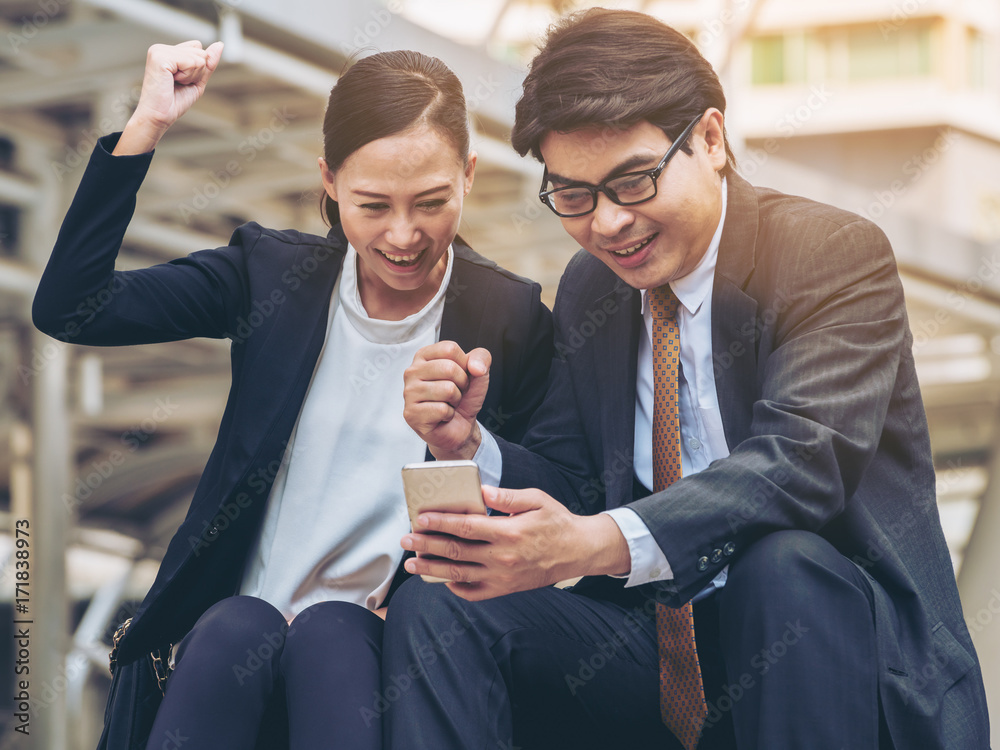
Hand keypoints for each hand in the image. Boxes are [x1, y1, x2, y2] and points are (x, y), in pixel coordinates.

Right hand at [115, 40, 223, 154]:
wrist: (159, 117)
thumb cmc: (174, 102)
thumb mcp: (198, 80)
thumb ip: (208, 63)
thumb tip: (219, 44)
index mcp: (168, 51)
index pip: (199, 48)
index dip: (198, 69)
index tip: (182, 81)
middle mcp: (162, 48)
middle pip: (200, 52)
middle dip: (196, 73)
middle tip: (178, 84)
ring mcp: (159, 50)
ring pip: (198, 58)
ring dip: (191, 76)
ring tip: (174, 84)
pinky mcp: (160, 57)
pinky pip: (191, 62)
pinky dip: (187, 77)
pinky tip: (172, 82)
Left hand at [400, 486, 630, 599]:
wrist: (578, 551)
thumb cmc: (557, 522)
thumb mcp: (537, 499)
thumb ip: (507, 496)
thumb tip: (482, 490)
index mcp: (509, 532)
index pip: (466, 527)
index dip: (440, 523)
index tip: (420, 519)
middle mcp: (503, 558)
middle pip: (456, 551)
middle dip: (427, 545)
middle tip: (406, 540)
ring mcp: (503, 577)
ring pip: (459, 574)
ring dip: (433, 569)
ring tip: (413, 564)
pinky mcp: (505, 589)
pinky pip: (475, 593)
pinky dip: (456, 587)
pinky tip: (442, 579)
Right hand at [403, 341, 490, 459]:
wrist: (461, 425)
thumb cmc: (464, 397)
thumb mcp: (479, 372)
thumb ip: (482, 358)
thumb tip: (475, 367)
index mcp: (424, 356)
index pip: (450, 349)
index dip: (464, 365)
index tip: (460, 375)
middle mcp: (412, 371)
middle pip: (449, 368)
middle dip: (462, 384)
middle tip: (455, 392)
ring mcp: (409, 393)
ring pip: (447, 389)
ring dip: (455, 400)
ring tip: (448, 403)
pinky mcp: (411, 414)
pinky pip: (442, 410)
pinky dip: (449, 415)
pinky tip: (442, 416)